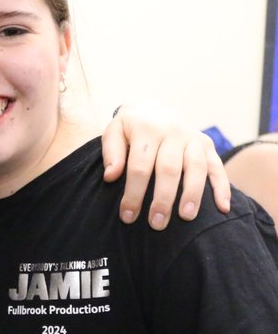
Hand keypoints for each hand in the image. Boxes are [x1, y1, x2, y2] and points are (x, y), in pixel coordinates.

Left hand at [101, 103, 230, 229]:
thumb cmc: (129, 129)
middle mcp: (172, 133)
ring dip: (192, 194)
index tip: (127, 216)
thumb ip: (111, 153)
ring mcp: (192, 139)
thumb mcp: (114, 132)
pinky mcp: (207, 145)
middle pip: (168, 169)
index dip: (134, 193)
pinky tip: (223, 208)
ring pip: (195, 168)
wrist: (153, 109)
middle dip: (163, 198)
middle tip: (156, 224)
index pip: (139, 166)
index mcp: (146, 130)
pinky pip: (217, 166)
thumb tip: (110, 177)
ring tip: (186, 217)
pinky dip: (222, 187)